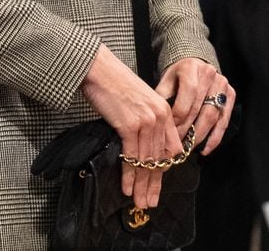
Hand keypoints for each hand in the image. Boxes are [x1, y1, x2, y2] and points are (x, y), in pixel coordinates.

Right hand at [80, 44, 181, 210]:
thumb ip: (147, 120)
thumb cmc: (113, 82)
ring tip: (138, 202)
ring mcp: (146, 121)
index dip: (163, 170)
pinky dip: (129, 175)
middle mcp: (160, 117)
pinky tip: (126, 187)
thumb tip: (142, 145)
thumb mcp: (139, 100)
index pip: (171, 149)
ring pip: (147, 162)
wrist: (97, 67)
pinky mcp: (130, 125)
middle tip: (149, 202)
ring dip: (141, 185)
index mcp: (165, 111)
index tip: (156, 184)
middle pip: (160, 159)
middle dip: (153, 184)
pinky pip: (131, 156)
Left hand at [156, 57, 234, 154]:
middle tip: (178, 143)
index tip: (171, 129)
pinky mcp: (230, 95)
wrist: (194, 65)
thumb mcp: (167, 80)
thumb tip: (158, 118)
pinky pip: (223, 120)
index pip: (188, 95)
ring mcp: (222, 84)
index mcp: (191, 67)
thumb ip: (162, 96)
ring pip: (212, 116)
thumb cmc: (178, 76)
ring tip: (190, 147)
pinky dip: (215, 137)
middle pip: (200, 107)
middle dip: (188, 128)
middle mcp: (209, 74)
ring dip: (201, 135)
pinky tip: (205, 149)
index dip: (179, 114)